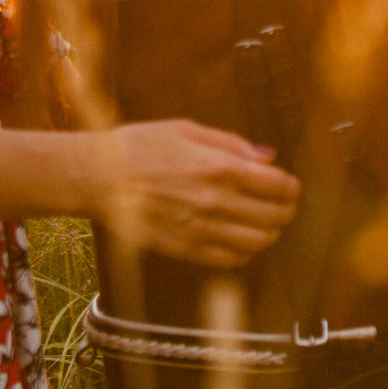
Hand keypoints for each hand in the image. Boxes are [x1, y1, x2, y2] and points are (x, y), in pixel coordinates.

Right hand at [90, 120, 298, 267]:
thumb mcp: (187, 129)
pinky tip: (241, 241)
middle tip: (283, 206)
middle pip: (274, 216)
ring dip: (270, 233)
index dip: (291, 187)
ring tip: (266, 224)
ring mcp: (200, 229)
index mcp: (219, 167)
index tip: (290, 186)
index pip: (278, 186)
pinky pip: (230, 259)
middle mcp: (215, 201)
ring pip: (258, 242)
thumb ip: (232, 144)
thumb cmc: (139, 145)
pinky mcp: (184, 250)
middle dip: (286, 211)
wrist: (96, 177)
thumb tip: (268, 158)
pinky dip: (245, 252)